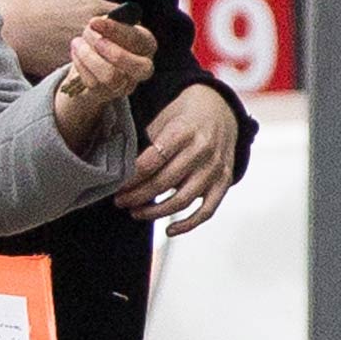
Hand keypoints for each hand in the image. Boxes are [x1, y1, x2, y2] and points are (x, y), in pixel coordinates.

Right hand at [0, 0, 116, 80]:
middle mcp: (92, 27)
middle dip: (118, 48)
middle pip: (122, 42)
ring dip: (104, 63)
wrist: (4, 27)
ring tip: (94, 64)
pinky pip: (88, 73)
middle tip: (111, 53)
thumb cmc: (26, 7)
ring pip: (107, 60)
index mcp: (92, 7)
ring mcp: (83, 47)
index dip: (125, 28)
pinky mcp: (69, 65)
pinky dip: (85, 74)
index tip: (117, 34)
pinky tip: (77, 73)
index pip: (126, 18)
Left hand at [52, 13, 156, 151]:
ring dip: (89, 57)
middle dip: (112, 51)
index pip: (138, 39)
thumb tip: (97, 23)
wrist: (93, 60)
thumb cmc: (104, 35)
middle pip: (136, 66)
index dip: (115, 29)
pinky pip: (93, 83)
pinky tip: (76, 53)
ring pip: (111, 76)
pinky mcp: (107, 94)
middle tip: (92, 39)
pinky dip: (80, 65)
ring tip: (77, 42)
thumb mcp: (108, 26)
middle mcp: (143, 67)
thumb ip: (107, 23)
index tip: (94, 22)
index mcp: (147, 44)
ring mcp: (127, 83)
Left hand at [115, 82, 239, 236]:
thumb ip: (147, 143)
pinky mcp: (224, 181)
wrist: (221, 110)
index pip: (152, 161)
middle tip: (120, 201)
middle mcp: (202, 150)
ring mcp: (215, 168)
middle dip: (137, 196)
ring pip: (182, 200)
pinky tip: (169, 229)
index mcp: (183, 131)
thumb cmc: (185, 117)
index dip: (131, 179)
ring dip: (155, 212)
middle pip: (164, 183)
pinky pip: (206, 210)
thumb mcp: (163, 119)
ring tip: (136, 212)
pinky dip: (188, 224)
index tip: (117, 187)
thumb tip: (121, 169)